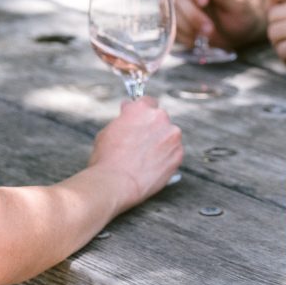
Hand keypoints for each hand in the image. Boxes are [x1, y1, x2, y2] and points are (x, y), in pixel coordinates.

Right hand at [88, 97, 183, 211]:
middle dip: (152, 129)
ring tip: (146, 158)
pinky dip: (166, 158)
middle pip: (160, 119)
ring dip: (161, 143)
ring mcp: (171, 136)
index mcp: (141, 108)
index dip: (142, 112)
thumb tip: (127, 113)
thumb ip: (123, 120)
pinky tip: (153, 167)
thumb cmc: (107, 158)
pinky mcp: (178, 154)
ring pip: (168, 136)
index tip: (140, 119)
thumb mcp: (108, 131)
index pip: (148, 102)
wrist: (116, 182)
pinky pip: (173, 153)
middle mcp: (160, 117)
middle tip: (141, 143)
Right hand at [174, 0, 263, 49]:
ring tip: (208, 35)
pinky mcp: (174, 23)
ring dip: (189, 27)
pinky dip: (185, 37)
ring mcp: (177, 6)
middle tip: (209, 27)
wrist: (237, 32)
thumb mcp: (237, 4)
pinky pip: (172, 30)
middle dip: (193, 14)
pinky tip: (199, 40)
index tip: (204, 1)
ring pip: (172, 14)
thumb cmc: (238, 13)